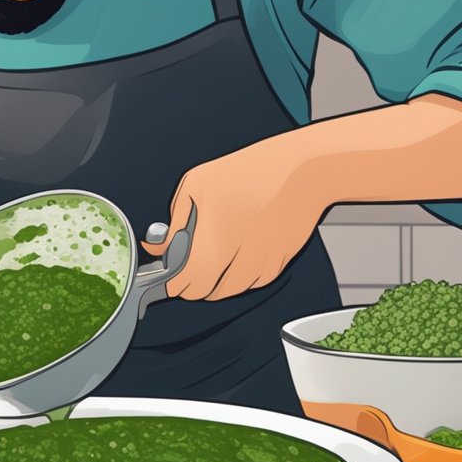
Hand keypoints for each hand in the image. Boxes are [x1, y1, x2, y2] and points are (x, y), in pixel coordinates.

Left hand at [142, 141, 325, 300]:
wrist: (303, 169)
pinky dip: (240, 277)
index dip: (171, 282)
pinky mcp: (279, 263)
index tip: (167, 274)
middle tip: (185, 265)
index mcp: (213, 242)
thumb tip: (157, 246)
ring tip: (210, 257)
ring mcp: (261, 264)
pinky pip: (253, 282)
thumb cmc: (250, 170)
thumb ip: (175, 222)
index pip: (184, 284)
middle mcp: (239, 260)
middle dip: (190, 284)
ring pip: (230, 291)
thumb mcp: (197, 184)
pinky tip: (236, 255)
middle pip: (205, 293)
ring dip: (215, 283)